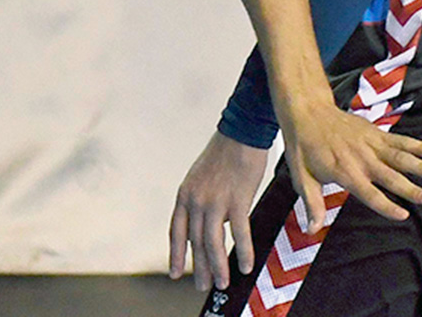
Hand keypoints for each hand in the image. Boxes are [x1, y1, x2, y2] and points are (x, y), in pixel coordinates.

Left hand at [169, 131, 270, 291]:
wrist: (239, 134)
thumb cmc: (223, 156)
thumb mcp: (200, 178)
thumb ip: (199, 201)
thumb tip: (204, 224)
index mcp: (184, 195)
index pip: (176, 231)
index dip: (176, 254)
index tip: (174, 273)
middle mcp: (195, 200)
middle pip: (195, 241)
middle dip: (199, 267)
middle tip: (202, 287)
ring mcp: (215, 201)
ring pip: (213, 242)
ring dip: (218, 267)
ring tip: (222, 284)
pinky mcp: (237, 200)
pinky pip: (240, 233)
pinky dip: (243, 252)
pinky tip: (247, 267)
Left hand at [277, 100, 421, 238]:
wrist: (306, 111)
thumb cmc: (304, 145)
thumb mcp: (301, 177)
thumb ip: (312, 203)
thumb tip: (312, 229)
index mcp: (344, 172)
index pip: (369, 193)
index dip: (386, 205)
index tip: (403, 215)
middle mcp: (361, 159)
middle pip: (390, 177)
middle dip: (410, 188)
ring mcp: (370, 145)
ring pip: (399, 157)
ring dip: (419, 165)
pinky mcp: (376, 133)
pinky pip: (400, 140)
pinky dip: (417, 145)